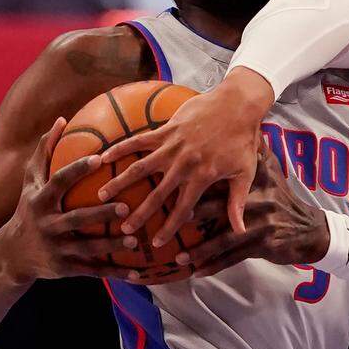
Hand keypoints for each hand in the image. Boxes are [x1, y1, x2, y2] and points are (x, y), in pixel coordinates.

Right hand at [0, 117, 136, 282]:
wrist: (9, 256)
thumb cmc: (28, 210)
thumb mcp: (30, 183)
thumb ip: (45, 152)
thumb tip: (62, 119)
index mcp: (40, 201)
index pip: (59, 182)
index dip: (77, 170)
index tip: (99, 158)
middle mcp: (46, 225)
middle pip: (75, 219)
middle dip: (100, 215)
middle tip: (126, 206)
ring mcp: (55, 249)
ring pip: (87, 249)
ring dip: (111, 246)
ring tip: (135, 241)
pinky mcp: (64, 269)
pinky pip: (93, 271)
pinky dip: (115, 273)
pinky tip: (138, 272)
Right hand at [97, 68, 274, 245]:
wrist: (238, 104)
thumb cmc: (243, 140)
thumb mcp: (245, 173)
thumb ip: (237, 202)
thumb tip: (240, 231)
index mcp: (202, 177)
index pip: (182, 209)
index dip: (169, 228)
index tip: (156, 244)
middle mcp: (184, 164)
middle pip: (157, 194)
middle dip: (140, 214)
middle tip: (124, 229)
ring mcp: (173, 146)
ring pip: (140, 167)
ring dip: (120, 182)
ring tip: (103, 195)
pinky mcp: (167, 129)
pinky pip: (139, 140)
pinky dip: (121, 147)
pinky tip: (104, 156)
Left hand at [174, 146, 328, 276]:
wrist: (308, 229)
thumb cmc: (282, 198)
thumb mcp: (272, 172)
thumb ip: (255, 153)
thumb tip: (243, 127)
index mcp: (255, 181)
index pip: (223, 179)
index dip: (198, 182)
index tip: (173, 185)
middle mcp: (257, 201)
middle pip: (219, 209)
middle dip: (192, 216)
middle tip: (169, 222)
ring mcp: (260, 225)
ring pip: (223, 238)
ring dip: (199, 249)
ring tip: (178, 257)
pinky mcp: (263, 246)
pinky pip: (234, 257)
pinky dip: (214, 265)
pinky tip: (196, 273)